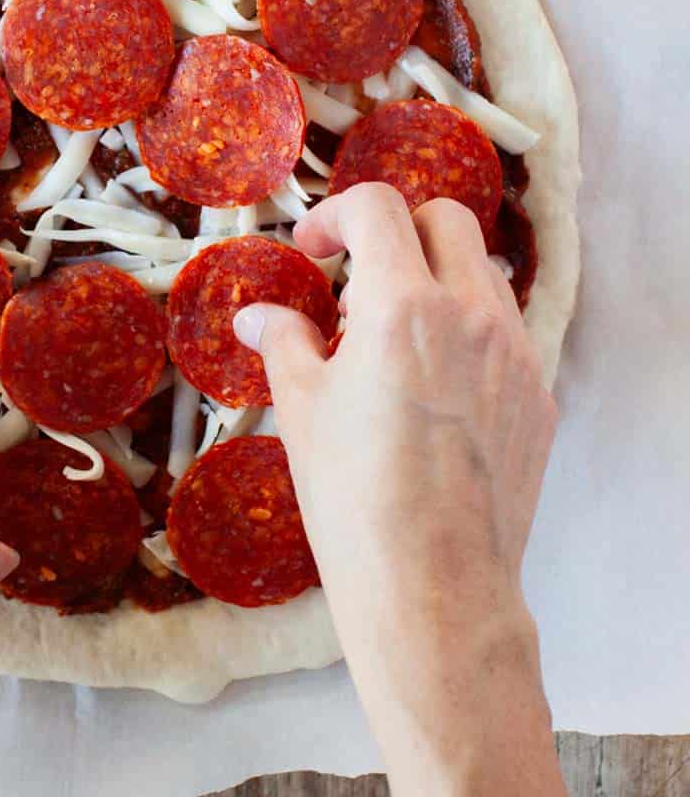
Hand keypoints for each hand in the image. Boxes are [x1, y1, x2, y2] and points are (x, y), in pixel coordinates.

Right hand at [234, 183, 556, 764]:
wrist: (434, 587)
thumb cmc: (354, 501)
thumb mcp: (301, 412)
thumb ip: (284, 344)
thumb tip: (259, 316)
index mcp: (403, 306)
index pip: (378, 209)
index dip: (336, 216)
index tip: (314, 251)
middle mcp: (472, 315)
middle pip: (444, 221)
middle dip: (396, 233)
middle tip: (355, 280)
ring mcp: (515, 354)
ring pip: (483, 274)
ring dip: (436, 279)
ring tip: (391, 339)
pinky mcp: (538, 397)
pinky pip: (505, 334)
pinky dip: (467, 332)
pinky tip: (430, 388)